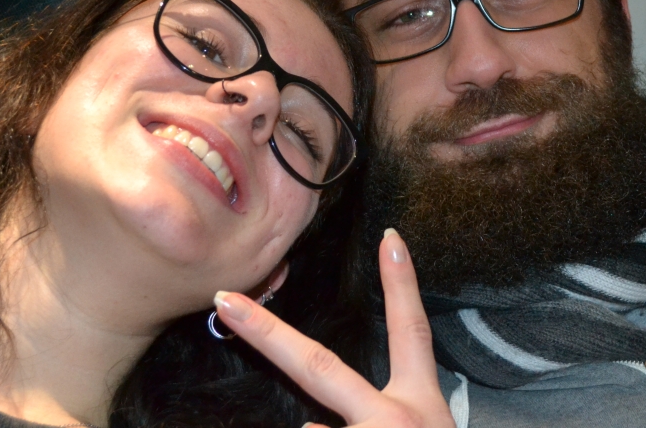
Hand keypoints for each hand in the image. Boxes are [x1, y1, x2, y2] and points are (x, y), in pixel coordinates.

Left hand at [214, 229, 455, 427]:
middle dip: (266, 332)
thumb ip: (375, 423)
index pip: (412, 333)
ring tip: (319, 416)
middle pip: (318, 365)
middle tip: (225, 301)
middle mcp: (394, 420)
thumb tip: (309, 427)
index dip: (401, 284)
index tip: (389, 237)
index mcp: (420, 409)